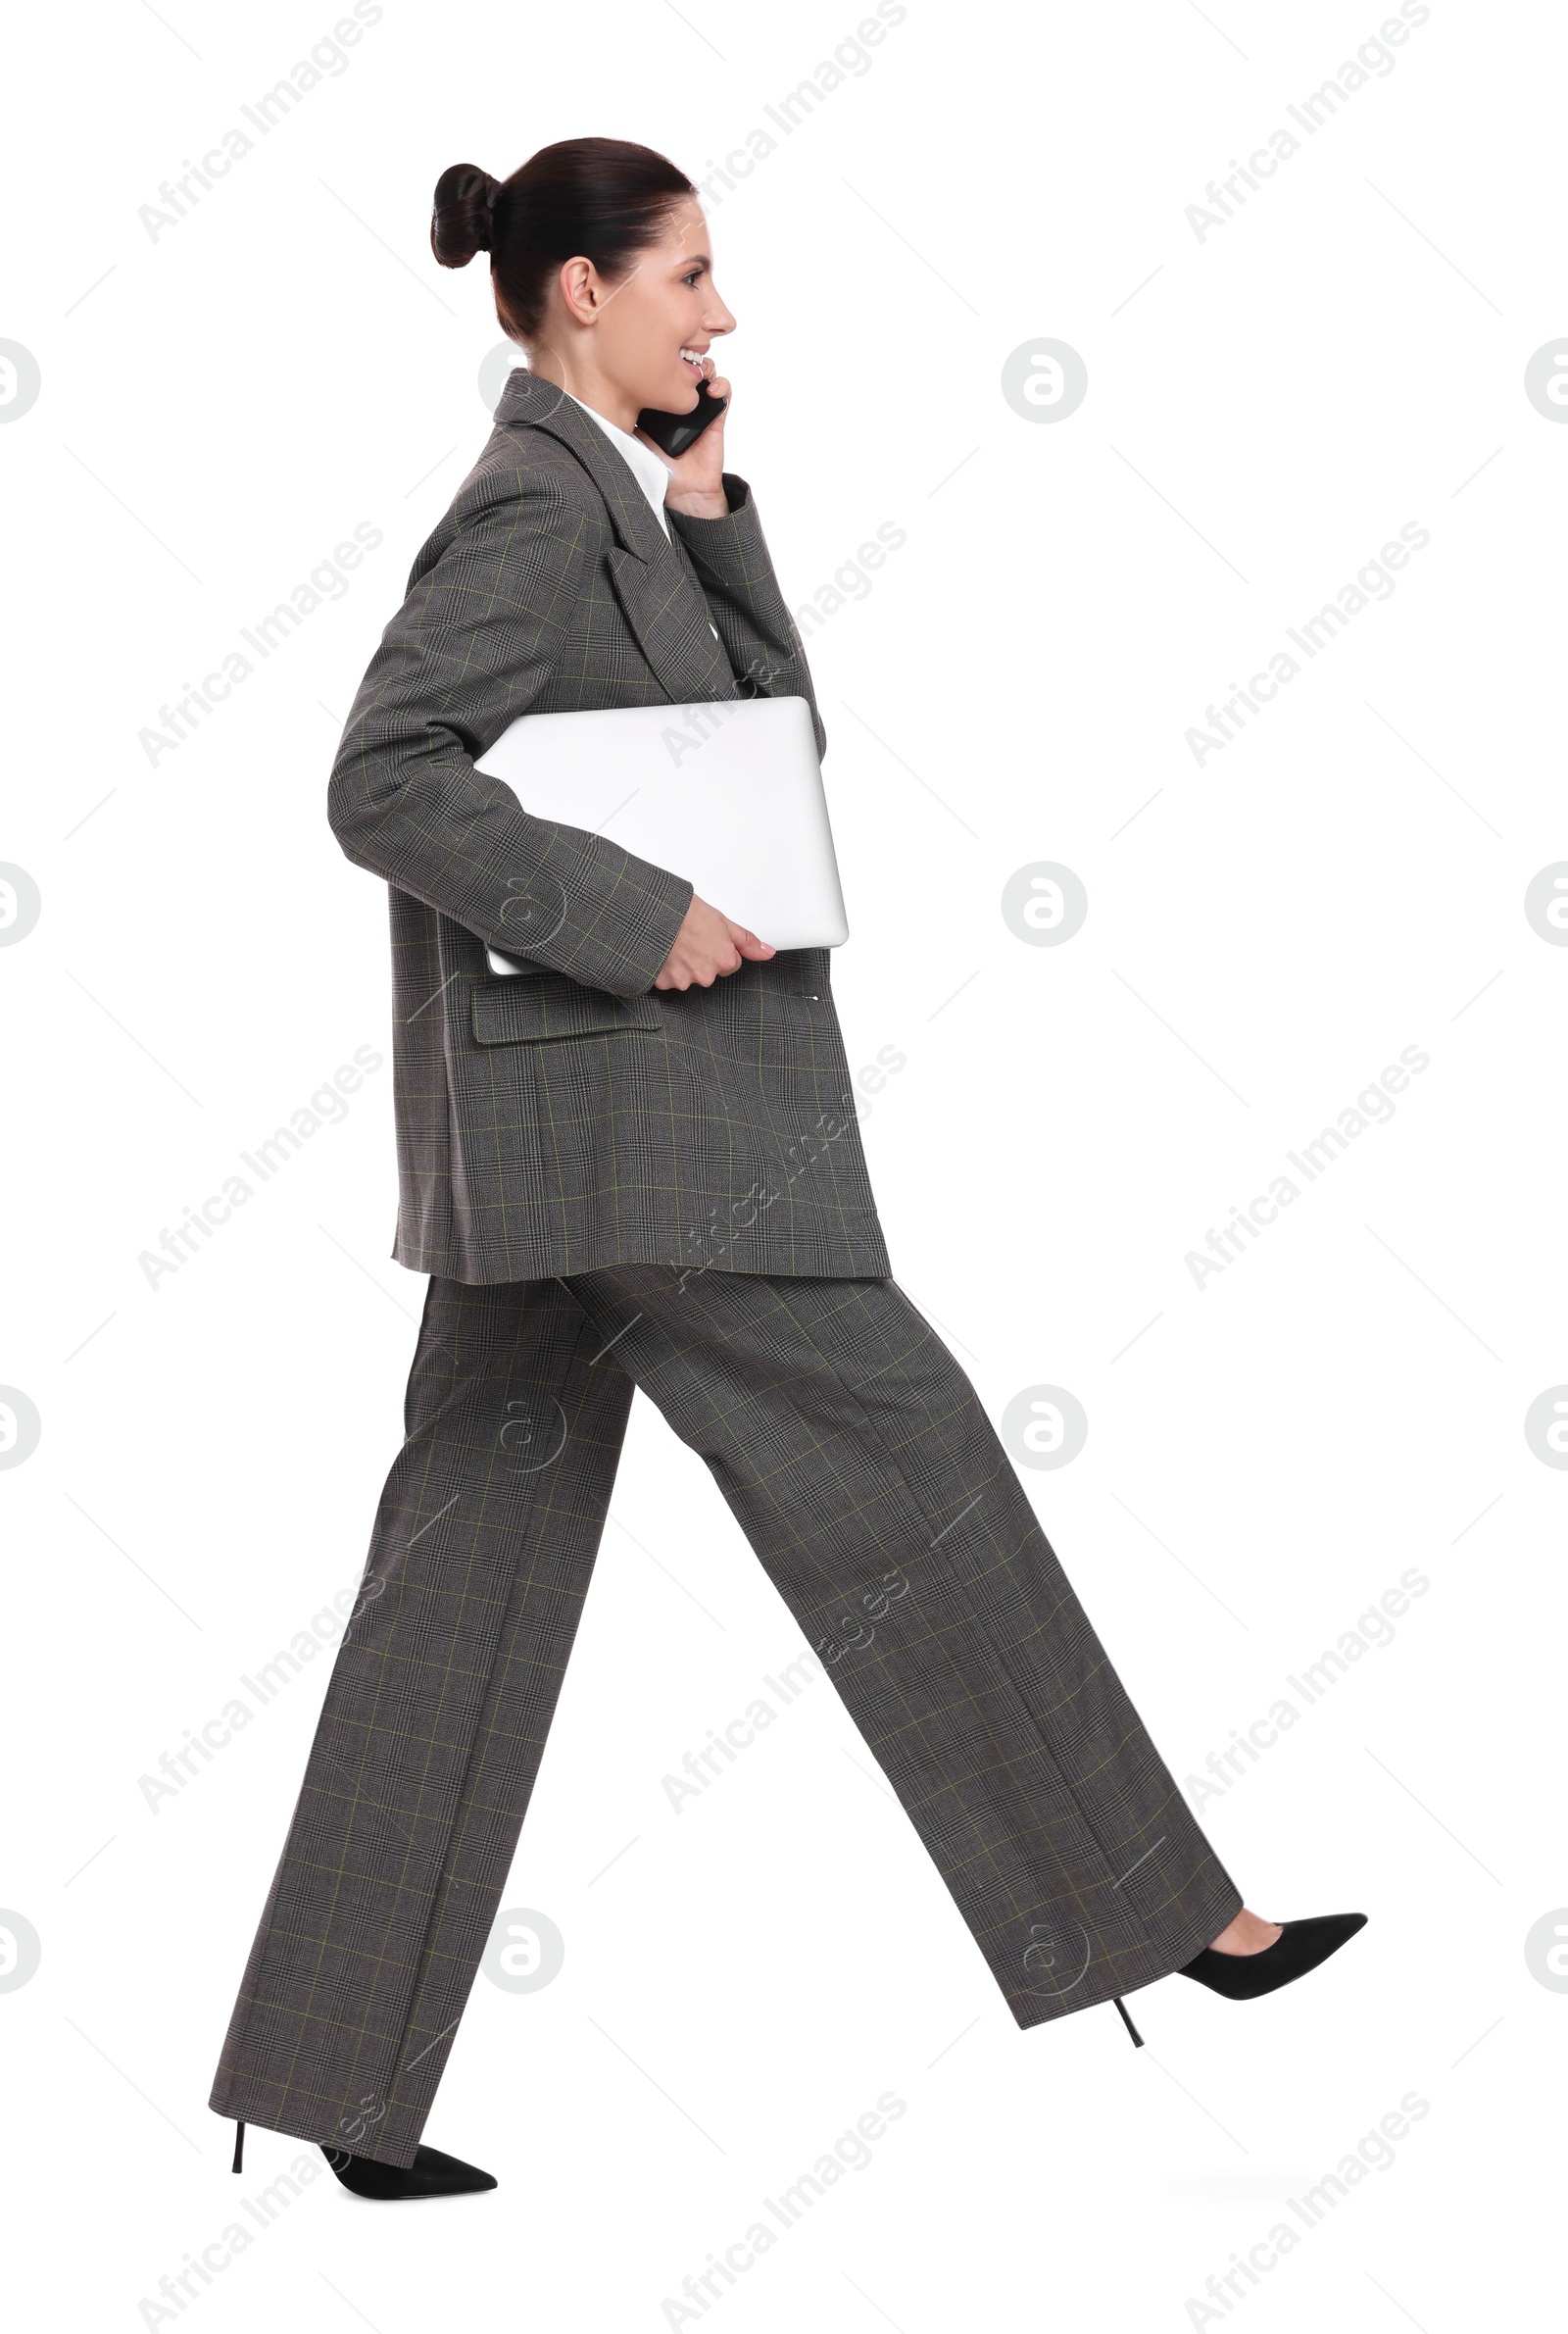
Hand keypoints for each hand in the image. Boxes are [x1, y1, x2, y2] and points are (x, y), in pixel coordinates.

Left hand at [638, 356, 729, 518]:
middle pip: (685, 370)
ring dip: (705, 366)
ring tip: (700, 370)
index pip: (662, 376)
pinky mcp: (716, 418)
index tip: (657, 357)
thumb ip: (627, 424)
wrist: (686, 492)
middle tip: (680, 359)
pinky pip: (724, 394)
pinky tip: (713, 389)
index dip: (662, 363)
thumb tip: (609, 403)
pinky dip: (722, 386)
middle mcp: (680, 404)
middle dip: (685, 358)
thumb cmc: (662, 471)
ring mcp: (700, 409)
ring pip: (706, 374)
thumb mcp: (637, 443)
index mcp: (661, 407)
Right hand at [654, 893, 773, 989]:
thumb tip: (767, 953)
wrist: (655, 912)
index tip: (708, 938)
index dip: (720, 949)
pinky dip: (667, 969)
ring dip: (684, 965)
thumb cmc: (686, 913)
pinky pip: (670, 980)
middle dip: (703, 959)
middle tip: (690, 939)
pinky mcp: (664, 983)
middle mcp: (706, 975)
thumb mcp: (723, 922)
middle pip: (710, 972)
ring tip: (676, 944)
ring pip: (690, 977)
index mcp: (724, 961)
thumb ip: (746, 942)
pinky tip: (665, 952)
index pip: (731, 964)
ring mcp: (684, 981)